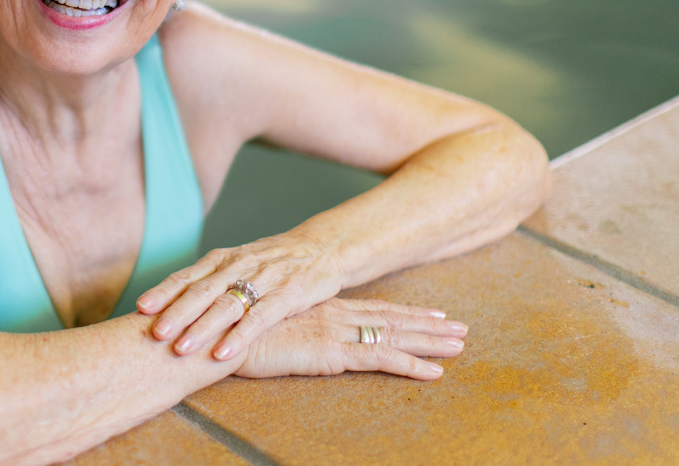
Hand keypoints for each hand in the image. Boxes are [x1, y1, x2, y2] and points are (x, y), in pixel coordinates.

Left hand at [137, 231, 356, 359]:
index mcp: (222, 259)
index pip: (187, 276)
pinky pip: (259, 318)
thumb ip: (208, 281)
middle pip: (201, 291)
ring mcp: (263, 280)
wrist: (321, 248)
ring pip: (226, 305)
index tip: (139, 308)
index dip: (163, 292)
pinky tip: (223, 354)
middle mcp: (238, 267)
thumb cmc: (272, 261)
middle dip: (176, 314)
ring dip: (201, 329)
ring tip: (181, 349)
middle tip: (153, 333)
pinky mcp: (287, 295)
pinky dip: (239, 336)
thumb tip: (168, 303)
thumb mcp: (236, 263)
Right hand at [234, 297, 467, 380]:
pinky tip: (433, 372)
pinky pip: (380, 358)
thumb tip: (289, 330)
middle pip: (391, 318)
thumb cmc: (231, 331)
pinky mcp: (330, 351)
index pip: (372, 308)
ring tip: (460, 346)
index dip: (404, 312)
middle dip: (428, 324)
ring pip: (394, 334)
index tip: (431, 313)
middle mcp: (333, 314)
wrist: (217, 334)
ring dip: (430, 341)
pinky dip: (410, 364)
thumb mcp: (264, 324)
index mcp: (320, 306)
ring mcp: (335, 331)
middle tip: (461, 328)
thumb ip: (284, 324)